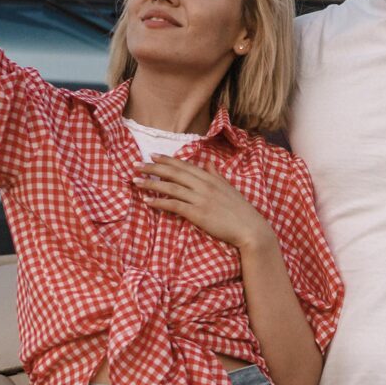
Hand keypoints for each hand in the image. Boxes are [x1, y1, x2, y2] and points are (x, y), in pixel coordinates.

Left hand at [137, 158, 273, 253]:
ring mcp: (200, 199)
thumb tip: (210, 163)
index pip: (185, 166)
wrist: (250, 228)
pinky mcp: (197, 213)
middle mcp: (204, 185)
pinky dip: (159, 202)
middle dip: (153, 168)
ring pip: (170, 187)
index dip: (167, 160)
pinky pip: (174, 205)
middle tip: (136, 165)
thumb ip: (217, 175)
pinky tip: (147, 200)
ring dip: (151, 183)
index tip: (152, 156)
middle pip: (174, 173)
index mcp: (210, 178)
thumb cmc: (240, 210)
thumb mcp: (229, 188)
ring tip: (135, 181)